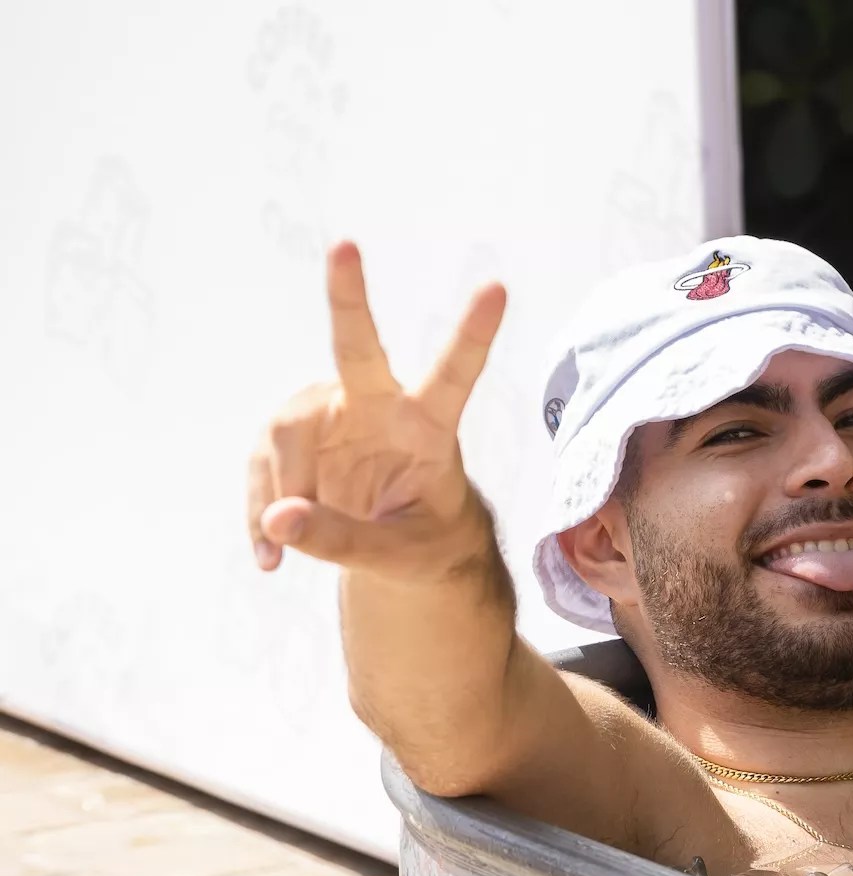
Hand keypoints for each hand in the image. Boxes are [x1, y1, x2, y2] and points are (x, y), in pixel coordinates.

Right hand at [249, 242, 506, 576]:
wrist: (402, 551)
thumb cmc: (422, 544)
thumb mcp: (399, 558)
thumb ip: (345, 541)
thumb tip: (278, 518)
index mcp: (428, 427)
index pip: (454, 376)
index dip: (473, 335)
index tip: (498, 288)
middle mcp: (377, 405)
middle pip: (356, 348)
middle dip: (348, 297)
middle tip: (346, 245)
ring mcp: (329, 415)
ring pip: (284, 433)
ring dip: (281, 491)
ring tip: (288, 552)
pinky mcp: (291, 438)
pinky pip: (262, 470)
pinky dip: (261, 517)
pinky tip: (271, 558)